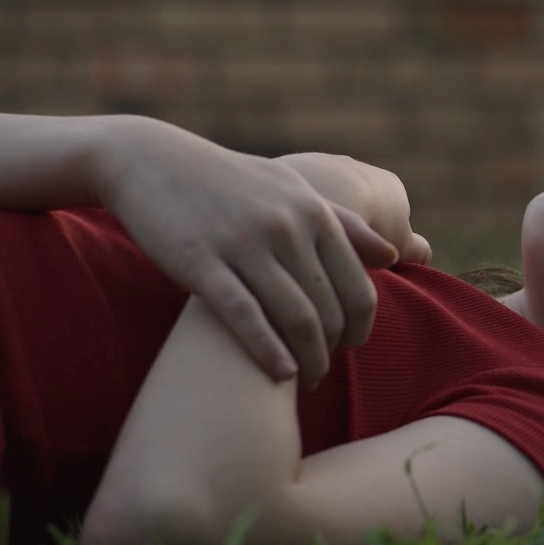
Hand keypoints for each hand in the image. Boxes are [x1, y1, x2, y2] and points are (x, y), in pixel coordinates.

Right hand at [95, 117, 401, 389]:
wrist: (150, 162)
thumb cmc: (230, 183)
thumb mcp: (293, 191)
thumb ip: (345, 225)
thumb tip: (393, 256)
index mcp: (315, 213)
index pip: (359, 288)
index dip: (360, 327)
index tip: (350, 347)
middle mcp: (286, 228)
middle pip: (330, 309)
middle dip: (333, 350)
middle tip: (324, 371)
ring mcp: (244, 244)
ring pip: (295, 318)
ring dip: (308, 360)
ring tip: (306, 382)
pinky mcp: (202, 262)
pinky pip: (246, 316)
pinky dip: (269, 351)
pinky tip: (280, 374)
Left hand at [275, 151, 431, 266]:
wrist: (316, 199)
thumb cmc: (367, 231)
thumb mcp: (401, 248)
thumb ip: (415, 251)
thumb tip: (423, 254)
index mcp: (390, 184)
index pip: (394, 215)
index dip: (387, 242)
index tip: (374, 264)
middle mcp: (356, 168)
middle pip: (358, 205)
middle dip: (351, 228)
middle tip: (339, 259)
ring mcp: (319, 166)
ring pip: (325, 200)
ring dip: (320, 221)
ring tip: (310, 251)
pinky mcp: (285, 170)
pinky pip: (294, 198)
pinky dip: (293, 215)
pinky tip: (288, 236)